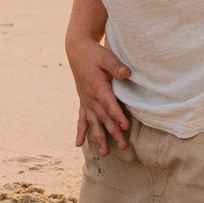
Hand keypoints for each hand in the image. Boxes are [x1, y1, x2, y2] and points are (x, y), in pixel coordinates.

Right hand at [66, 31, 132, 156]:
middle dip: (113, 133)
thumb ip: (116, 66)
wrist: (77, 49)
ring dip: (99, 138)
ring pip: (93, 122)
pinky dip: (81, 131)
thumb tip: (127, 74)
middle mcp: (90, 97)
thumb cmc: (94, 53)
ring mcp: (86, 100)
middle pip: (104, 118)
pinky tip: (78, 144)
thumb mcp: (106, 56)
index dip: (117, 115)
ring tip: (105, 153)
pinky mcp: (83, 100)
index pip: (109, 104)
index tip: (125, 127)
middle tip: (123, 146)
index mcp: (97, 86)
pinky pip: (82, 119)